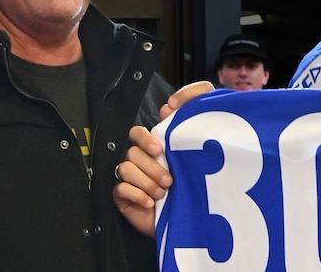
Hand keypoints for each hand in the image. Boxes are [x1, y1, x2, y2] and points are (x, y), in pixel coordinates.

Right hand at [113, 80, 214, 236]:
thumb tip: (170, 104)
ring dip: (146, 182)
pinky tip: (151, 202)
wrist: (195, 217)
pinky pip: (120, 189)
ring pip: (125, 169)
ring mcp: (131, 178)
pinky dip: (137, 195)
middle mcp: (141, 160)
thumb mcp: (200, 143)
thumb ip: (192, 108)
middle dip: (151, 167)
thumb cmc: (196, 181)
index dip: (145, 139)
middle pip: (132, 152)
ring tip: (163, 193)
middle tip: (169, 180)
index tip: (159, 149)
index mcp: (154, 147)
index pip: (137, 133)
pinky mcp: (125, 197)